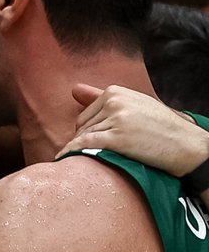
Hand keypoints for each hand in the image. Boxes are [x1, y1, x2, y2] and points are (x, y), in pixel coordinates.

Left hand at [56, 84, 208, 177]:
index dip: (86, 132)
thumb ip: (102, 97)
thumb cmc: (163, 128)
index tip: (88, 145)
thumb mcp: (135, 104)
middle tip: (86, 156)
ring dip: (80, 150)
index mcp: (115, 91)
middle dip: (83, 142)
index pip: (86, 114)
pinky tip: (64, 159)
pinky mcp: (118, 138)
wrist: (187, 146)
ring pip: (84, 136)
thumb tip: (74, 89)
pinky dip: (72, 152)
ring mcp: (116, 119)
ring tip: (76, 162)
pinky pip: (86, 145)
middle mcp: (113, 101)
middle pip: (83, 125)